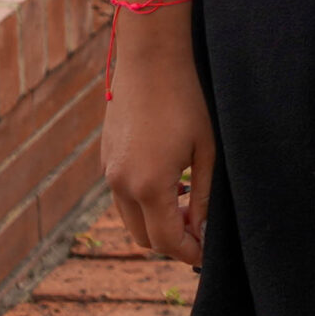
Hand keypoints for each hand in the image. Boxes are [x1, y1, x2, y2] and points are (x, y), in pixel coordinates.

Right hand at [102, 9, 216, 265]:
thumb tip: (201, 229)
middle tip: (202, 232)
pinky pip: (122, 195)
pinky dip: (144, 201)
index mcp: (148, 186)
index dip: (189, 253)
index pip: (166, 240)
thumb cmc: (186, 100)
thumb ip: (203, 194)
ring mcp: (109, 172)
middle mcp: (121, 185)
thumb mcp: (206, 149)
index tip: (208, 256)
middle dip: (173, 241)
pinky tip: (172, 181)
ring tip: (191, 204)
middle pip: (144, 238)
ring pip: (130, 218)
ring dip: (157, 220)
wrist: (150, 60)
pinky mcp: (106, 158)